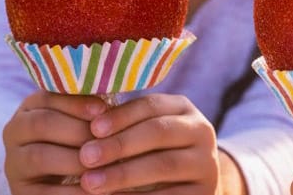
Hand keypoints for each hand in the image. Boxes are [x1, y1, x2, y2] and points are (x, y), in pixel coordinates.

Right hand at [3, 90, 106, 193]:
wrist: (69, 175)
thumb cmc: (83, 137)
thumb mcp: (83, 117)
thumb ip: (90, 107)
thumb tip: (108, 98)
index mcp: (30, 107)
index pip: (47, 97)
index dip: (76, 103)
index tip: (102, 110)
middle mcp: (14, 132)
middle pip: (42, 124)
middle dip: (78, 131)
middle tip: (107, 140)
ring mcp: (13, 163)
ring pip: (40, 156)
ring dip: (75, 160)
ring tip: (103, 163)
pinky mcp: (20, 192)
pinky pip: (44, 192)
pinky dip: (73, 191)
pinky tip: (97, 189)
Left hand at [77, 93, 219, 193]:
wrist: (185, 188)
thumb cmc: (151, 154)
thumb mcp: (144, 134)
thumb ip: (124, 126)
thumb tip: (88, 120)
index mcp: (184, 109)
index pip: (152, 105)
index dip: (122, 116)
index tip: (92, 128)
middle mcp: (202, 131)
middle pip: (159, 132)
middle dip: (119, 144)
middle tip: (85, 156)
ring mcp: (207, 163)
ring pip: (164, 164)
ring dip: (123, 174)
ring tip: (90, 182)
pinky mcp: (205, 193)